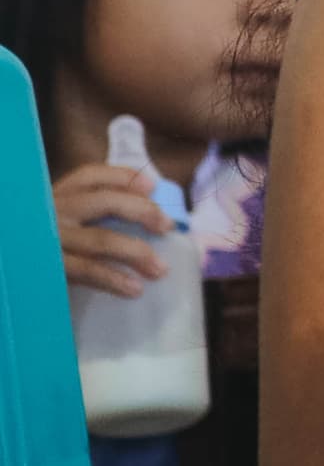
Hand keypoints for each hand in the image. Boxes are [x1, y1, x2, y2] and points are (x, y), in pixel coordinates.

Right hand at [54, 162, 173, 297]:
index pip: (89, 176)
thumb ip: (93, 213)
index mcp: (56, 197)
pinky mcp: (50, 267)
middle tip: (166, 227)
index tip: (151, 185)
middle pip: (104, 201)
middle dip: (142, 211)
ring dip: (137, 253)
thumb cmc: (46, 248)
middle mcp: (53, 212)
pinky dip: (115, 279)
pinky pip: (89, 270)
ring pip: (102, 240)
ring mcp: (51, 240)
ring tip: (160, 270)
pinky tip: (134, 289)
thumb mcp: (63, 223)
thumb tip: (150, 206)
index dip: (122, 176)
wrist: (14, 278)